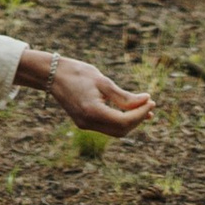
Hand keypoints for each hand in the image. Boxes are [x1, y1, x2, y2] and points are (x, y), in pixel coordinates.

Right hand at [18, 48, 154, 136]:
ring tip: (146, 109)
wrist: (52, 74)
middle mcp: (88, 123)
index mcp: (92, 112)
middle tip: (151, 105)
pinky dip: (120, 120)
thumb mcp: (103, 81)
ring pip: (115, 131)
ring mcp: (84, 125)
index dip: (140, 114)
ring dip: (131, 121)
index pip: (124, 121)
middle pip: (121, 130)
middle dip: (138, 119)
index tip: (152, 102)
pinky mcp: (84, 122)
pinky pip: (107, 126)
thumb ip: (124, 96)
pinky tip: (129, 111)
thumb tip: (146, 101)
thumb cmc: (78, 73)